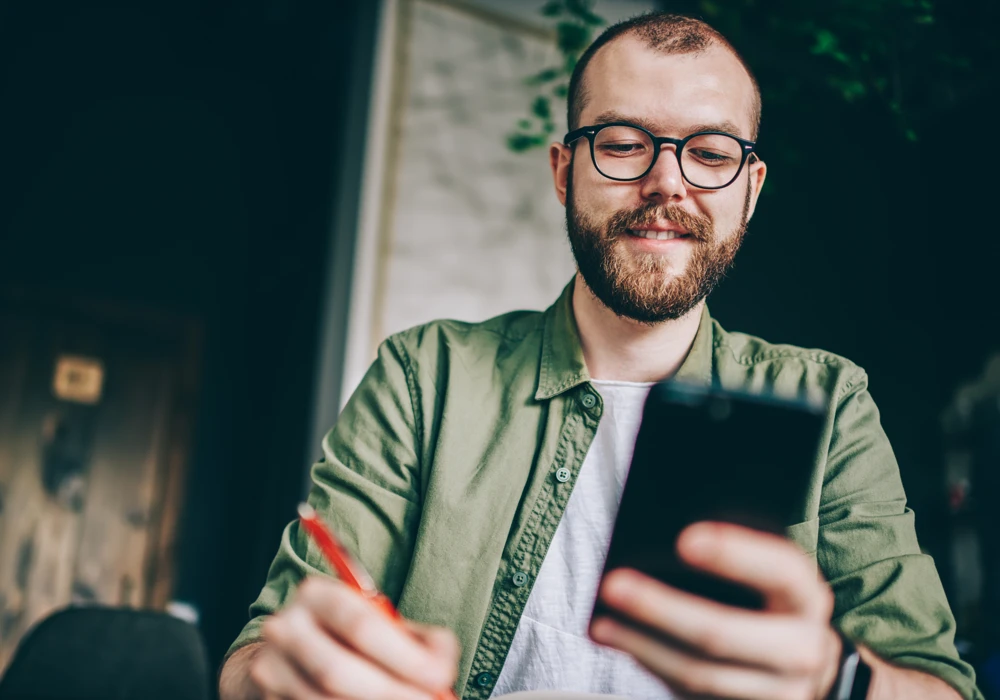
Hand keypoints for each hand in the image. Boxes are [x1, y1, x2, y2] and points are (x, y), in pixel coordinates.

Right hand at [249, 576, 458, 699]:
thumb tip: (443, 666)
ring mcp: (270, 668)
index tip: (439, 676)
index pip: (360, 625)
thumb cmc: (348, 635)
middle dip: (390, 691)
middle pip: (337, 671)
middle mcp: (285, 628)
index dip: (403, 656)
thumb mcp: (383, 623)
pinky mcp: (268, 698)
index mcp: (317, 595)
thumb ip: (420, 638)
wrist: (289, 653)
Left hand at [590, 522, 841, 699]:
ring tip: (601, 624)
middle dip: (661, 608)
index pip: (778, 570)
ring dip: (642, 646)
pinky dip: (653, 666)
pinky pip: (689, 694)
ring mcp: (780, 693)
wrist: (804, 665)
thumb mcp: (767, 574)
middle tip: (612, 583)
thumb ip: (732, 556)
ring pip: (699, 673)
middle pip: (723, 633)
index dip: (734, 554)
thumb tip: (664, 537)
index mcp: (806, 596)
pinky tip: (623, 644)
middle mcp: (802, 649)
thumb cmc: (769, 600)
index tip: (683, 538)